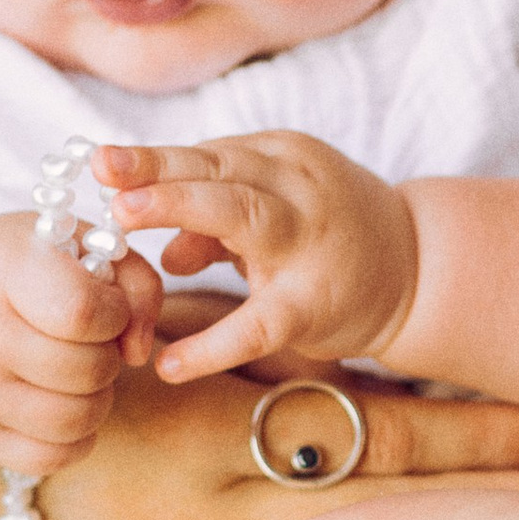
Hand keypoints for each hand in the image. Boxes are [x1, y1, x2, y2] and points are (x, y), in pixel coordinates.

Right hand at [0, 207, 162, 475]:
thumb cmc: (20, 271)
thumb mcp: (77, 244)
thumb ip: (135, 283)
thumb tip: (138, 354)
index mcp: (3, 271)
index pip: (81, 313)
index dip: (114, 313)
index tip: (102, 304)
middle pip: (88, 370)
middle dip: (107, 356)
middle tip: (88, 341)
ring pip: (76, 420)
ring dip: (97, 398)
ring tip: (78, 372)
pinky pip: (52, 457)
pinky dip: (75, 438)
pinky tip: (63, 404)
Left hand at [98, 137, 417, 385]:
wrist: (418, 271)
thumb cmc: (333, 235)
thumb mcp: (275, 213)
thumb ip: (215, 223)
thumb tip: (164, 251)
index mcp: (282, 159)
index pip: (208, 154)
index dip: (153, 159)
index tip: (100, 160)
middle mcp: (297, 188)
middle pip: (222, 170)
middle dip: (162, 171)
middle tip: (107, 176)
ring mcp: (310, 243)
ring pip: (243, 217)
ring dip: (181, 209)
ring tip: (123, 220)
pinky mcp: (314, 304)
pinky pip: (259, 322)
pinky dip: (214, 344)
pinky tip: (171, 365)